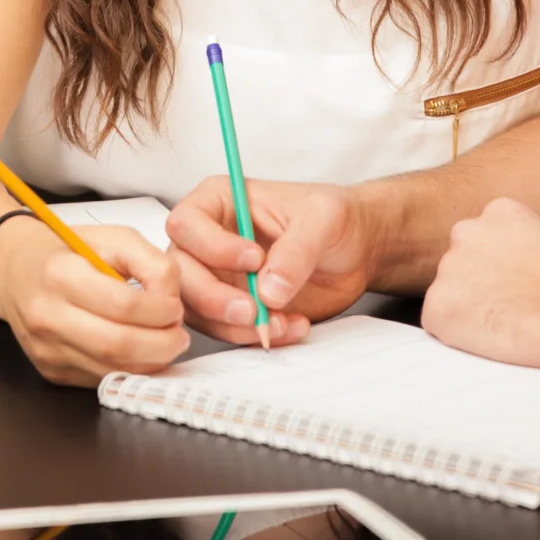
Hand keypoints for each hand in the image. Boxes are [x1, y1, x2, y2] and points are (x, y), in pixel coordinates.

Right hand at [0, 222, 187, 386]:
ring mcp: (46, 349)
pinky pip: (100, 379)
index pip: (123, 305)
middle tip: (179, 336)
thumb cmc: (66, 251)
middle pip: (117, 346)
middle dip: (161, 345)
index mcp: (60, 275)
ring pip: (111, 370)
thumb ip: (151, 262)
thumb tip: (171, 301)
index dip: (160, 311)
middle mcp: (47, 316)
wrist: (15, 270)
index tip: (175, 308)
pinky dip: (129, 370)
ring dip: (150, 363)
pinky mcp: (50, 370)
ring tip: (164, 344)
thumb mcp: (113, 237)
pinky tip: (140, 353)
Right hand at [165, 177, 378, 345]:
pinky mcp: (233, 308)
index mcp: (220, 202)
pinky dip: (254, 336)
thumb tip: (268, 289)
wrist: (357, 251)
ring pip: (197, 309)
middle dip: (214, 298)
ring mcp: (218, 277)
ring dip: (235, 325)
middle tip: (253, 310)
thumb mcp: (322, 219)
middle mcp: (209, 241)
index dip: (212, 246)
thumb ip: (296, 249)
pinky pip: (226, 330)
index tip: (254, 259)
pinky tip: (290, 326)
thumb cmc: (335, 218)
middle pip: (181, 273)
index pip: (186, 224)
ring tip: (280, 322)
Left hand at [421, 199, 539, 369]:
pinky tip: (492, 338)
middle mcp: (465, 233)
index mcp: (497, 212)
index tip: (516, 283)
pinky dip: (459, 335)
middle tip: (507, 306)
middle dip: (478, 285)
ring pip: (449, 294)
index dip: (499, 268)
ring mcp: (448, 269)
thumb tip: (527, 265)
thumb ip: (527, 245)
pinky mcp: (437, 307)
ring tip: (507, 324)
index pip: (483, 240)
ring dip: (468, 309)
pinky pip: (440, 323)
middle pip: (461, 264)